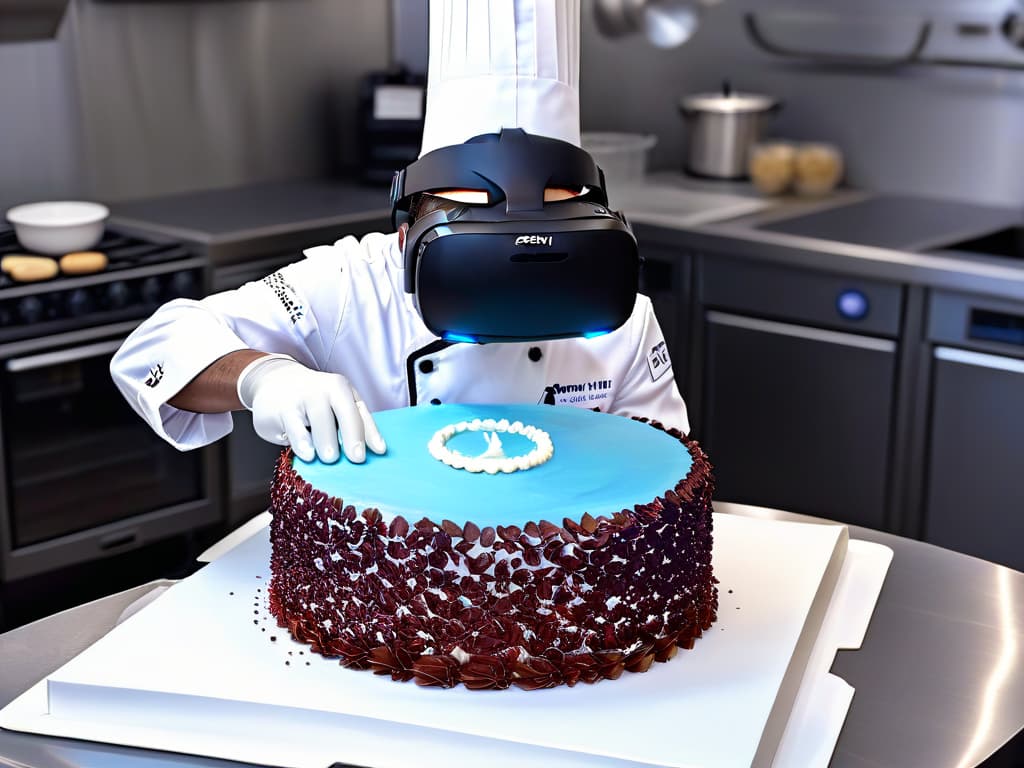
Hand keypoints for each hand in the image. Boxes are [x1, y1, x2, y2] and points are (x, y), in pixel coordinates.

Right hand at [237, 355, 385, 463]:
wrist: (275, 382)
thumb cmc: (312, 400)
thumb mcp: (333, 407)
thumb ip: (349, 425)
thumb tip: (365, 452)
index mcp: (341, 389)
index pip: (359, 413)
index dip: (370, 433)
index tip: (379, 452)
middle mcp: (325, 389)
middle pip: (344, 414)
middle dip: (352, 437)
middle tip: (357, 458)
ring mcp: (303, 397)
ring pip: (320, 421)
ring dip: (326, 441)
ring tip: (330, 458)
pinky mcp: (282, 409)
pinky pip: (295, 428)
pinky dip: (303, 442)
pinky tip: (308, 454)